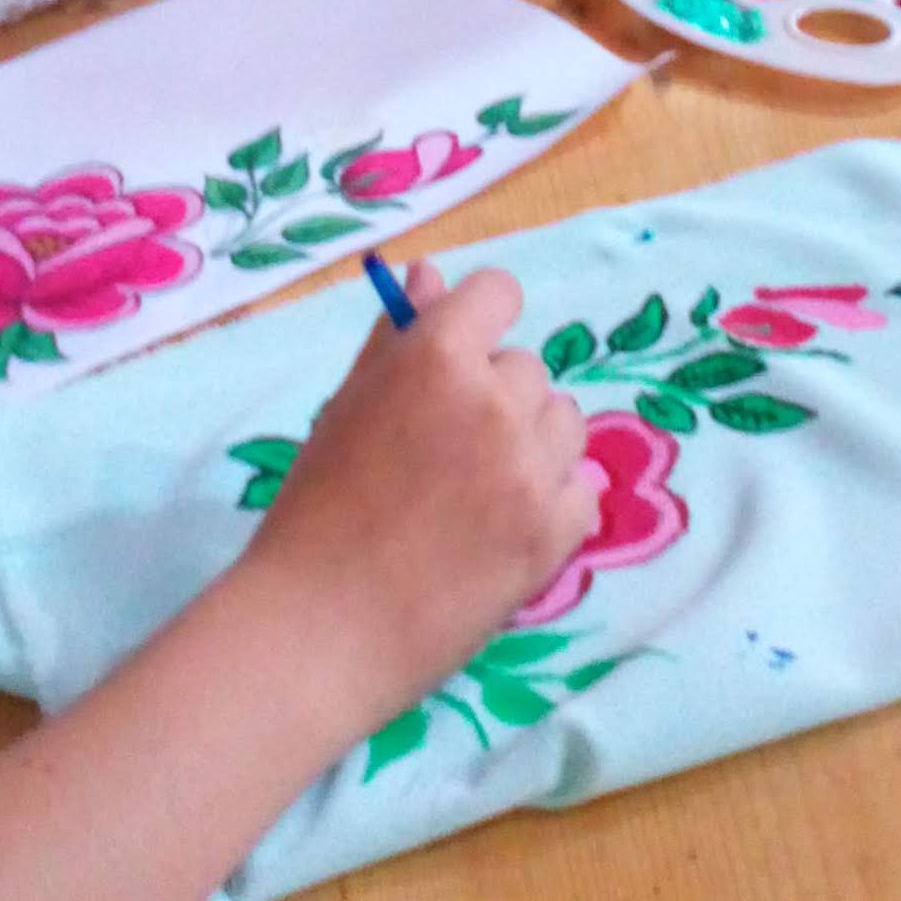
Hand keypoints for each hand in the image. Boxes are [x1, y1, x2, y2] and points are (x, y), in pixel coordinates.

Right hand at [247, 259, 594, 726]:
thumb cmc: (316, 511)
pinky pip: (583, 491)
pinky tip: (503, 530)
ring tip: (477, 494)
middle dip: (495, 399)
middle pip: (528, 369)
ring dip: (532, 447)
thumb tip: (429, 275)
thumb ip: (395, 337)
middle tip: (444, 455)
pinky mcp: (555, 533)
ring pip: (565, 423)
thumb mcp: (346, 407)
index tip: (460, 360)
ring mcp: (530, 468)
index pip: (497, 293)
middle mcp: (493, 400)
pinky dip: (553, 506)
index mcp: (433, 357)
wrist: (322, 626)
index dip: (478, 323)